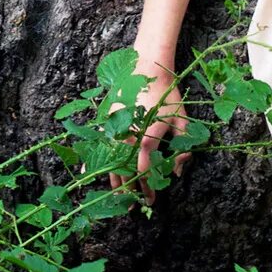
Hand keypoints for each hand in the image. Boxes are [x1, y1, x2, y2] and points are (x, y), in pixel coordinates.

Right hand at [102, 54, 191, 204]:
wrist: (147, 66)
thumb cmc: (168, 93)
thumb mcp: (182, 118)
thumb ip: (183, 147)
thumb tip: (177, 172)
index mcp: (149, 132)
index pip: (146, 166)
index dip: (147, 185)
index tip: (151, 199)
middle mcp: (129, 131)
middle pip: (126, 168)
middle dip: (130, 189)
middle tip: (134, 205)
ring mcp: (116, 125)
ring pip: (111, 159)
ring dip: (114, 180)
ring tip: (118, 195)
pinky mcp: (107, 119)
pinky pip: (99, 144)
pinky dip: (92, 159)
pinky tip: (88, 174)